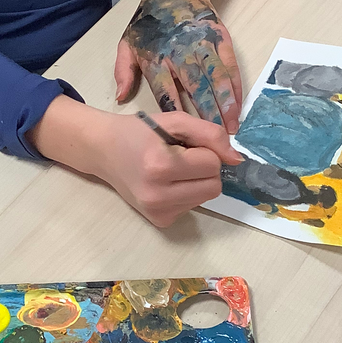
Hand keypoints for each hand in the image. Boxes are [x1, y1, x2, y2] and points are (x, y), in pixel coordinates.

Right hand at [28, 97, 242, 227]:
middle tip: (181, 157)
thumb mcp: (175, 121)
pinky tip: (165, 183)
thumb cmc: (139, 131)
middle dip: (205, 169)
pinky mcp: (160, 221)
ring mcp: (158, 212)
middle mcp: (158, 195)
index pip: (213, 164)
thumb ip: (210, 135)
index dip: (204, 150)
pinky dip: (186, 193)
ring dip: (196, 181)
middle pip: (214, 187)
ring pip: (206, 198)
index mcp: (160, 166)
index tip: (182, 145)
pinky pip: (192, 207)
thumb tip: (237, 160)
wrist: (104, 151)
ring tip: (170, 169)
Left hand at [115, 0, 241, 133]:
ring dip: (225, 103)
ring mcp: (202, 45)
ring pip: (216, 78)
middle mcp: (180, 52)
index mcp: (156, 57)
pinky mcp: (220, 39)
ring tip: (231, 127)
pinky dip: (236, 88)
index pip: (164, 89)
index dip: (174, 110)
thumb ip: (123, 71)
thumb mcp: (127, 44)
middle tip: (215, 139)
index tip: (182, 132)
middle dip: (206, 113)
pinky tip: (239, 106)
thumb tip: (120, 97)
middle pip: (195, 86)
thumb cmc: (149, 24)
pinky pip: (230, 67)